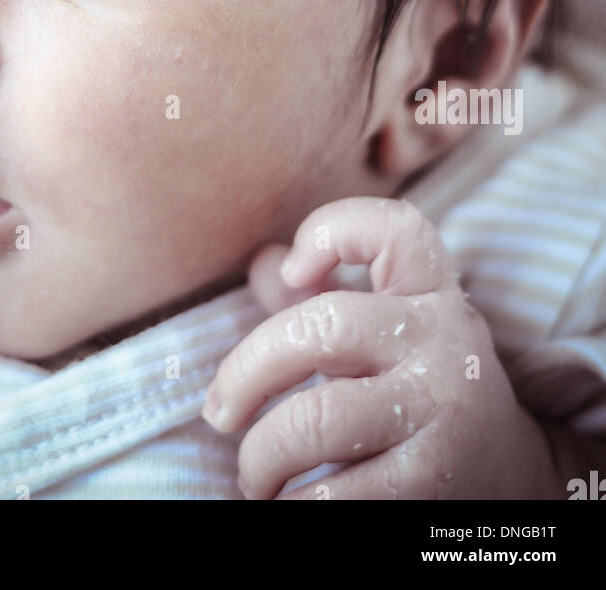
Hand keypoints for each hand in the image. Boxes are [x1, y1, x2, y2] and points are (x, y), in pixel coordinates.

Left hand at [202, 196, 562, 498]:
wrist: (513, 484)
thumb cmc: (418, 393)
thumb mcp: (388, 335)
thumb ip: (328, 297)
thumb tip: (265, 263)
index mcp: (431, 296)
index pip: (396, 229)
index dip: (333, 230)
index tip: (294, 270)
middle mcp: (442, 347)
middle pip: (322, 327)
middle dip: (247, 371)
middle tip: (220, 412)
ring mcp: (440, 417)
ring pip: (315, 422)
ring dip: (261, 456)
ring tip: (255, 475)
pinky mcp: (430, 488)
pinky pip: (333, 496)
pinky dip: (291, 505)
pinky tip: (286, 505)